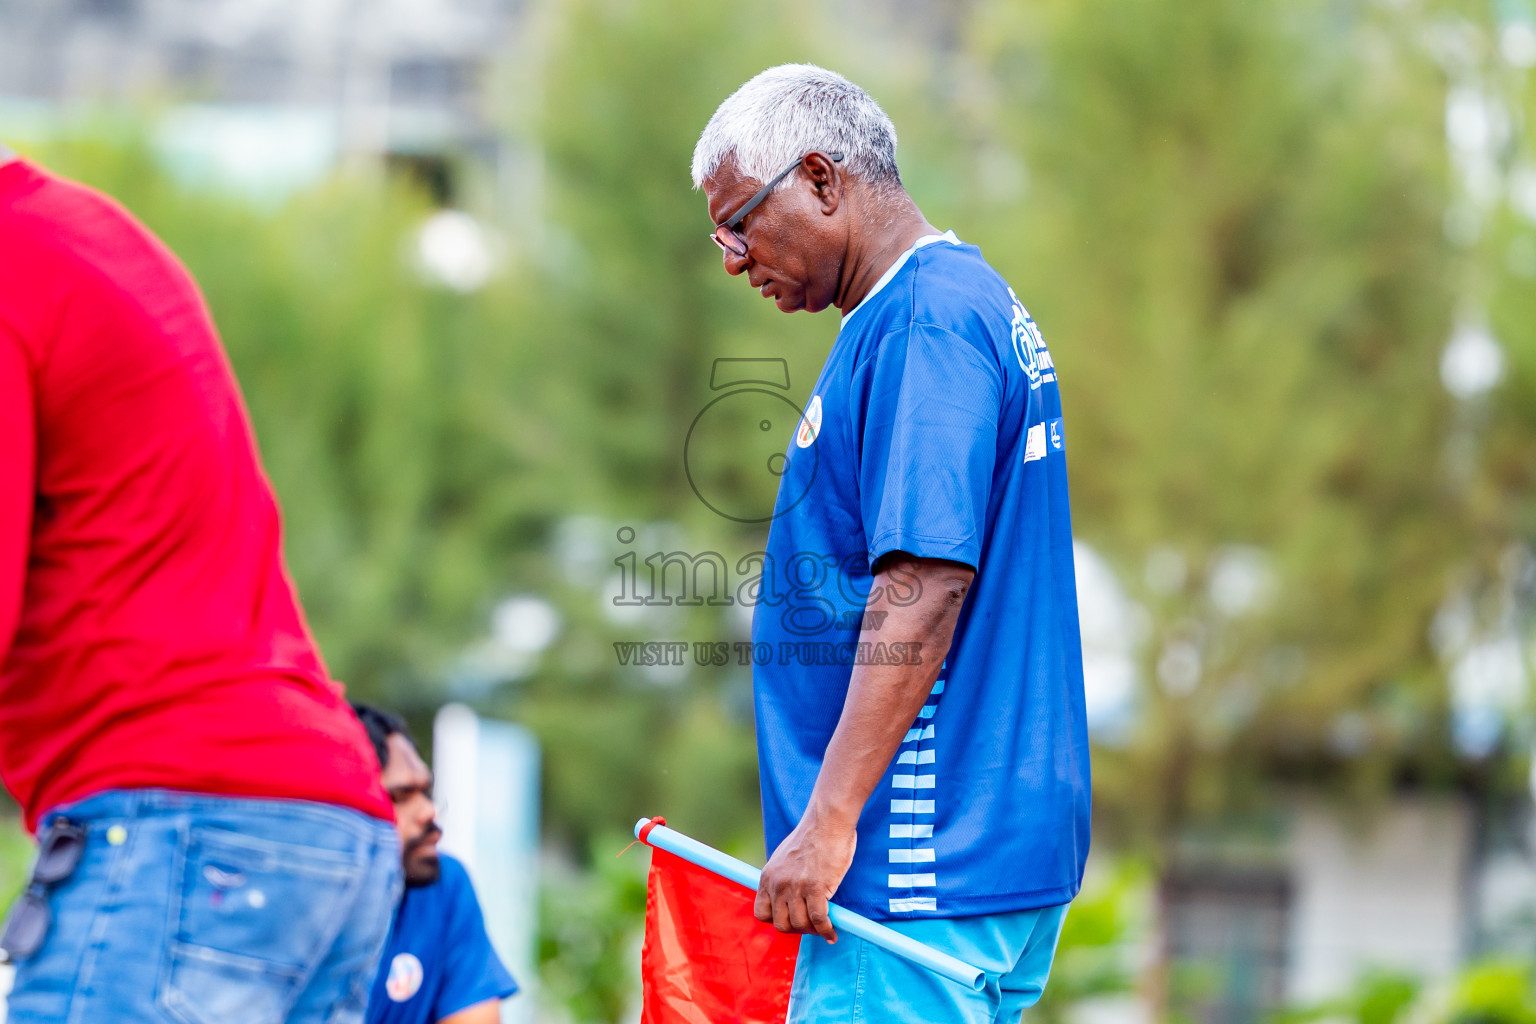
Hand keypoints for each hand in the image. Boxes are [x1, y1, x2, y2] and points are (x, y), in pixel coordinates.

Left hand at [754, 810, 855, 941]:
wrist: (826, 821)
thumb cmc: (812, 836)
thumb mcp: (785, 858)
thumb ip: (783, 878)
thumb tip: (790, 898)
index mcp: (768, 876)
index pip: (761, 913)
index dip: (776, 921)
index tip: (791, 920)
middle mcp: (778, 884)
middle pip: (780, 924)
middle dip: (796, 929)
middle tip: (810, 925)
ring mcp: (795, 887)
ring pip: (800, 925)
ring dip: (813, 931)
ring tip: (823, 927)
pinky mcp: (815, 888)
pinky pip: (818, 920)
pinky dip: (826, 930)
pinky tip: (832, 933)